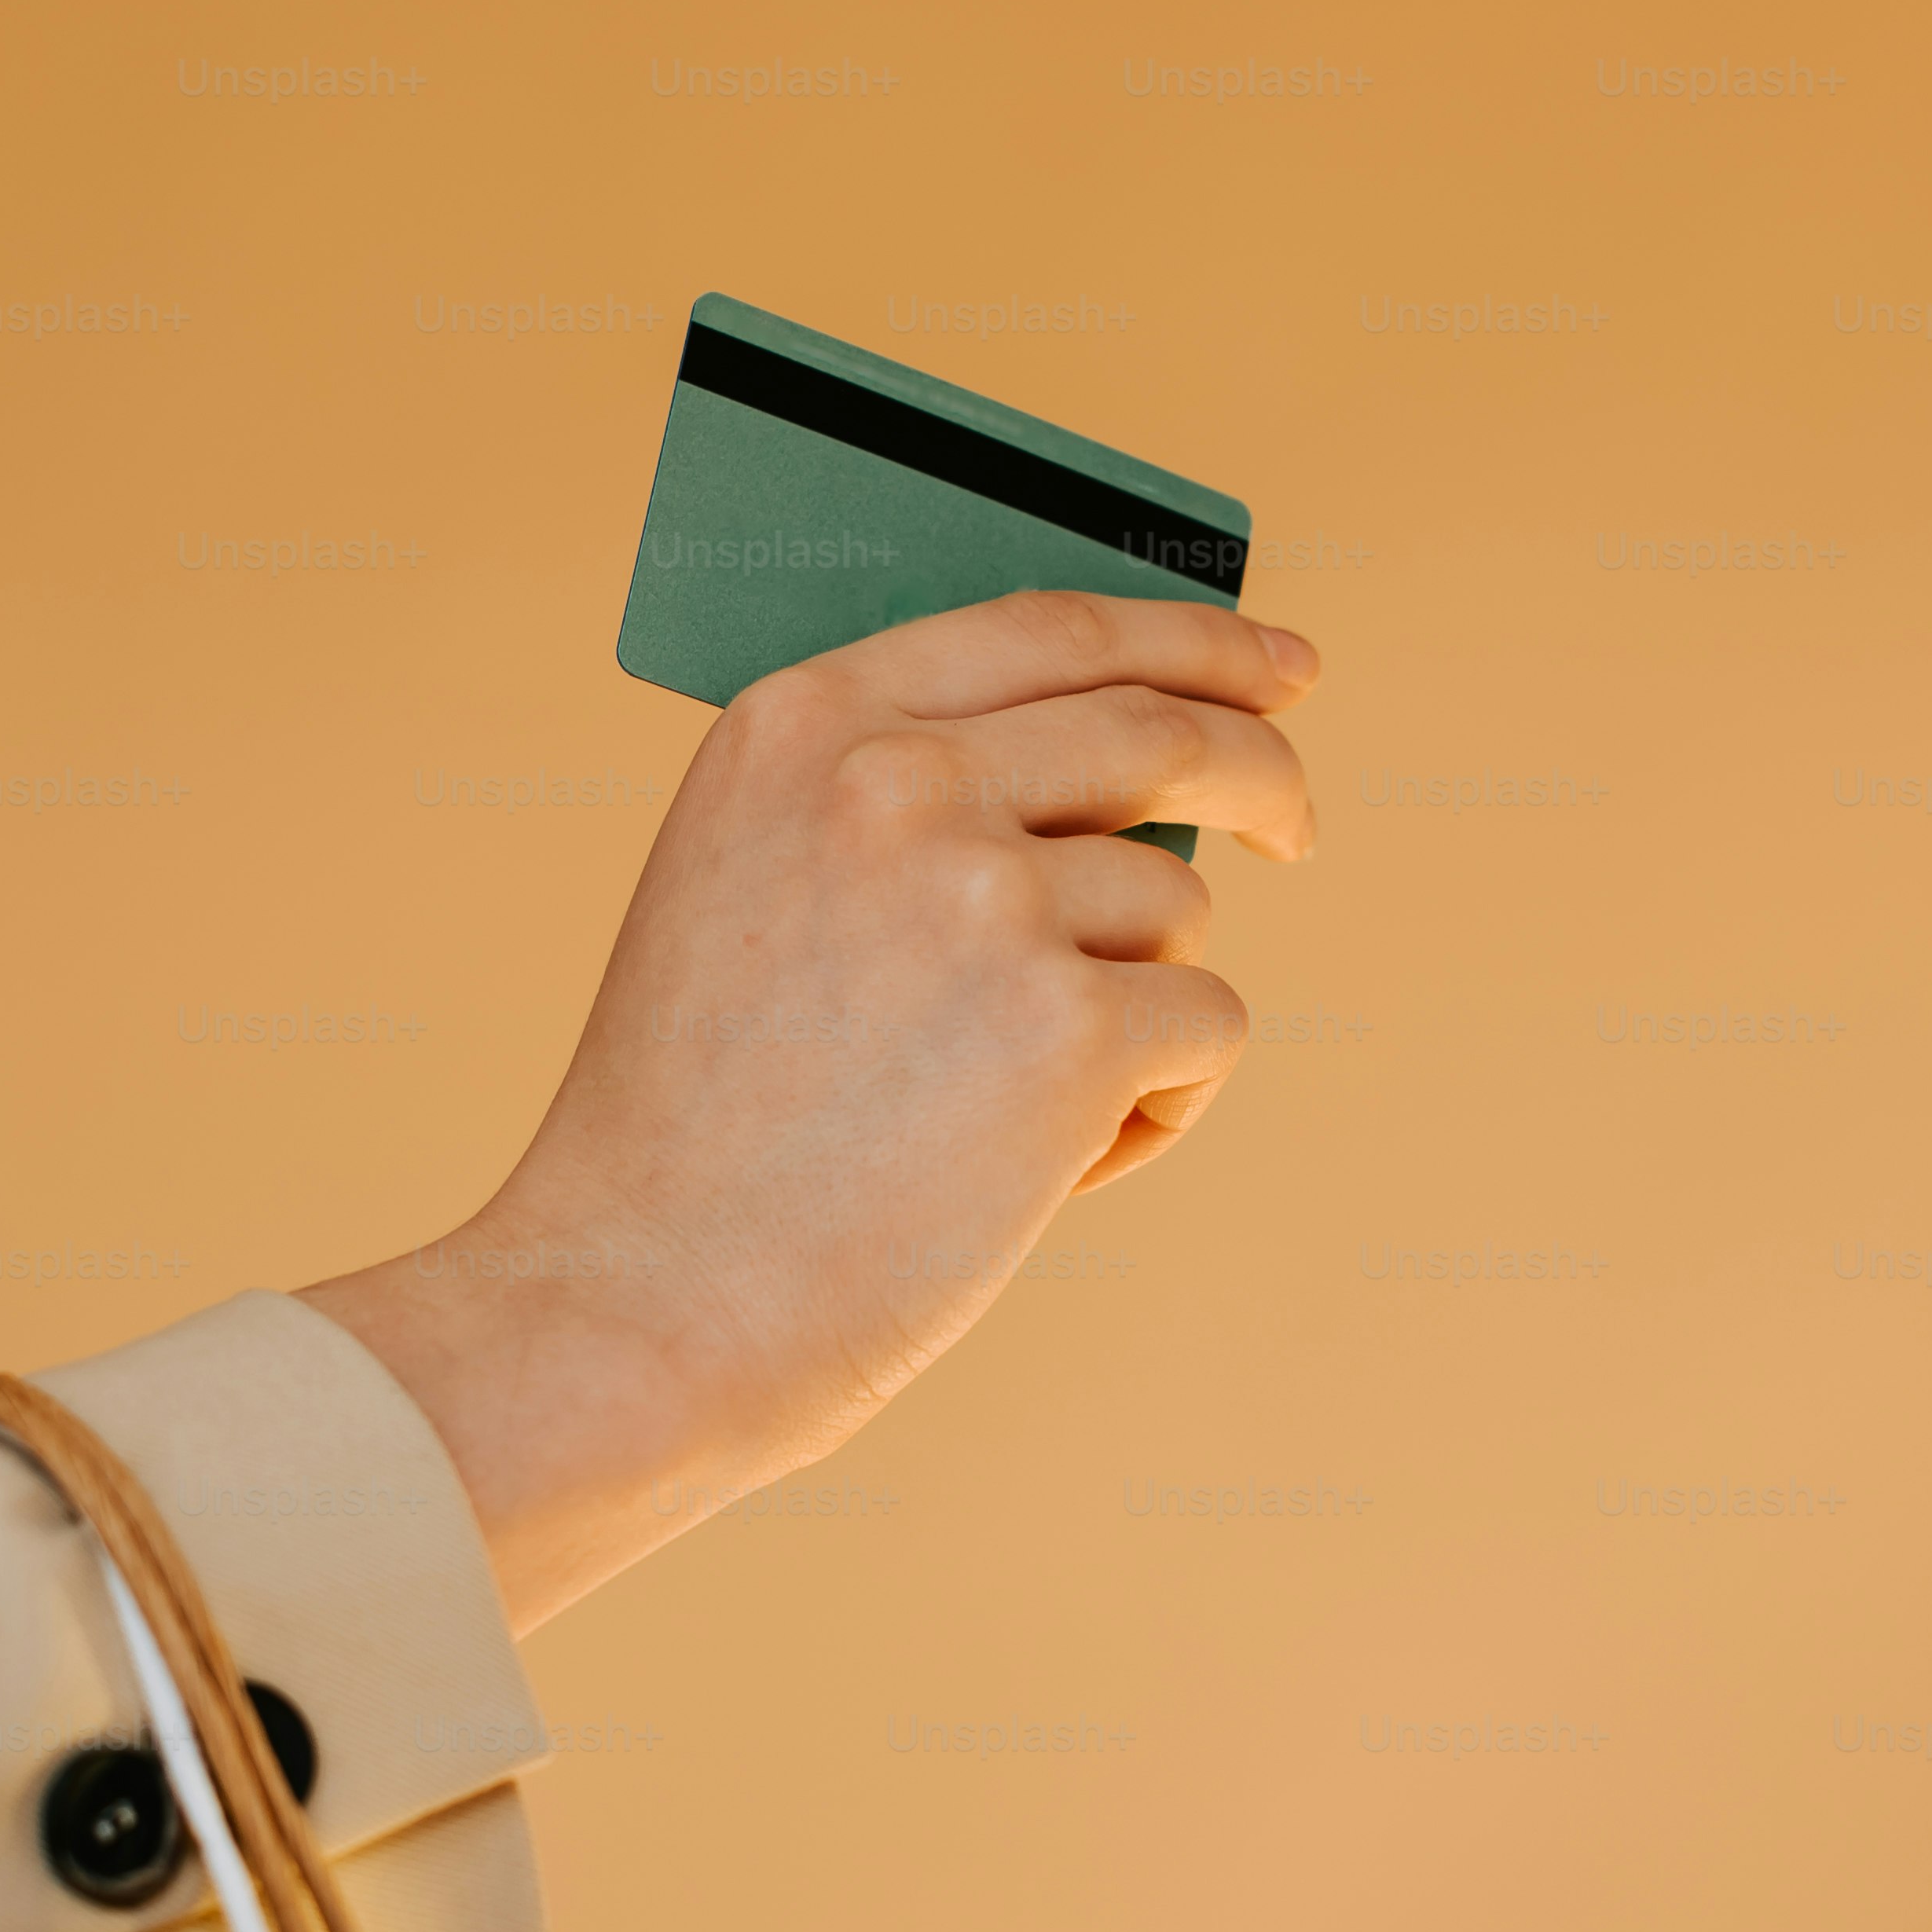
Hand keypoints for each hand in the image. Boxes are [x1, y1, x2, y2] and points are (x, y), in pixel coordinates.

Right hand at [305, 590, 1323, 1628]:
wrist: (639, 1301)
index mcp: (803, 726)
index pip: (1047, 630)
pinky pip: (1202, 1028)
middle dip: (1259, 771)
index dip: (1186, 636)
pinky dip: (1156, 1107)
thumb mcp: (745, 885)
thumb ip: (893, 798)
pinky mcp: (1070, 1027)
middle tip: (1293, 824)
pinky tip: (1040, 1171)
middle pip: (1158, 732)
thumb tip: (1114, 777)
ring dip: (1135, 1009)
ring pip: (1174, 909)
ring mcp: (989, 898)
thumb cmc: (695, 1128)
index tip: (1272, 663)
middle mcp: (897, 781)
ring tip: (1006, 1117)